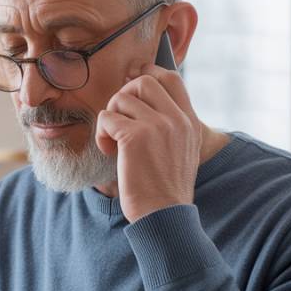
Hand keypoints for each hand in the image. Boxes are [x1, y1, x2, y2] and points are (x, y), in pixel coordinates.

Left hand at [95, 64, 203, 222]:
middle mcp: (176, 119)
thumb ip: (171, 127)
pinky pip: (106, 118)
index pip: (171, 79)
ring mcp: (157, 125)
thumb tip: (143, 104)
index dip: (147, 75)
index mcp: (189, 121)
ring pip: (121, 98)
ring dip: (110, 118)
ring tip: (114, 143)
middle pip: (142, 82)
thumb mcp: (182, 152)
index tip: (131, 88)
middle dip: (123, 97)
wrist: (164, 215)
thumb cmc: (165, 189)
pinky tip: (109, 152)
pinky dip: (102, 134)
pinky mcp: (135, 137)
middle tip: (118, 123)